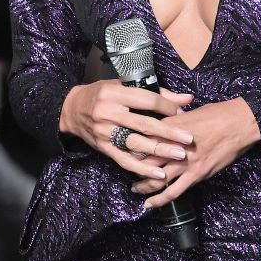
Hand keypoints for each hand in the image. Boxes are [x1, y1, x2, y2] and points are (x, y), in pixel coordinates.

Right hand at [58, 80, 195, 182]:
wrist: (71, 110)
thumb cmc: (102, 95)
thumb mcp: (123, 86)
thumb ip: (155, 93)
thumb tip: (186, 99)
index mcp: (115, 93)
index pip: (147, 100)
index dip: (168, 107)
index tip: (182, 113)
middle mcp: (109, 112)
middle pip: (144, 124)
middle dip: (169, 132)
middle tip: (188, 139)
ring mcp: (105, 132)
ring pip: (136, 143)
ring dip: (160, 151)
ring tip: (180, 155)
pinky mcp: (103, 147)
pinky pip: (125, 160)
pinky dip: (142, 169)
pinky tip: (158, 174)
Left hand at [132, 97, 260, 207]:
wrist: (239, 123)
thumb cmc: (216, 114)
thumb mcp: (188, 111)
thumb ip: (172, 120)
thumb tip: (161, 124)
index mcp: (169, 126)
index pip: (142, 138)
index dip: (130, 145)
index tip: (124, 149)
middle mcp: (173, 144)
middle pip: (143, 158)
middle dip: (131, 166)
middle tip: (125, 170)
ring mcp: (184, 161)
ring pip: (154, 177)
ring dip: (142, 185)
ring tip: (135, 189)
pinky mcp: (196, 174)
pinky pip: (173, 191)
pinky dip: (160, 200)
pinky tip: (150, 205)